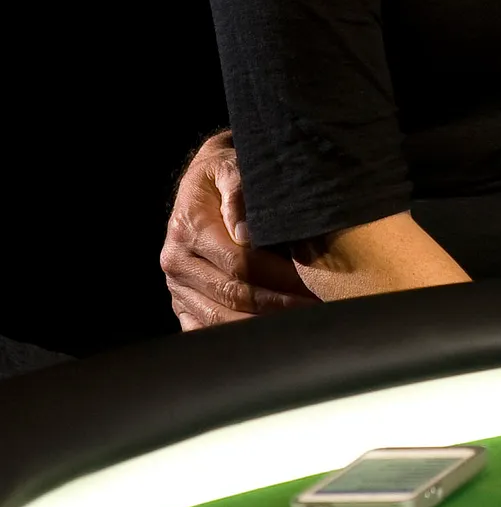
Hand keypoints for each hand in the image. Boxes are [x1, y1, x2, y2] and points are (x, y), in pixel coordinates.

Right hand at [161, 131, 316, 329]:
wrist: (204, 181)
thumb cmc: (226, 172)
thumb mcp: (233, 167)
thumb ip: (240, 193)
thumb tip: (245, 233)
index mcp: (188, 229)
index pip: (239, 264)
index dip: (279, 277)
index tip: (312, 284)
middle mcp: (176, 263)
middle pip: (233, 296)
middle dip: (280, 306)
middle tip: (318, 309)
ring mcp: (177, 288)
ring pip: (221, 320)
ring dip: (263, 327)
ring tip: (303, 326)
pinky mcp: (182, 304)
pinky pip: (207, 331)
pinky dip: (239, 340)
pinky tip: (272, 339)